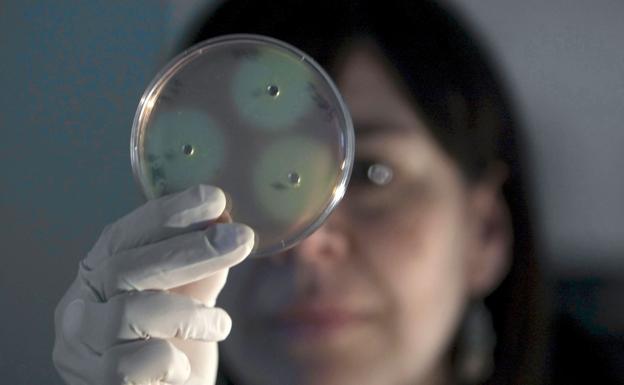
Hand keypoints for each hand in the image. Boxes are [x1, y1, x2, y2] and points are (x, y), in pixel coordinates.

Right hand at [53, 185, 254, 384]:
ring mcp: (81, 350)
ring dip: (188, 313)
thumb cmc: (172, 351)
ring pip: (128, 312)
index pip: (122, 236)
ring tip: (220, 323)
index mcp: (95, 278)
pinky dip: (170, 358)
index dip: (166, 214)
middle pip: (124, 267)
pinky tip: (184, 364)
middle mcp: (78, 309)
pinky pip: (133, 363)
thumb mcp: (188, 303)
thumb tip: (223, 223)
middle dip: (189, 250)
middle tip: (240, 238)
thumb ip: (198, 269)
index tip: (214, 198)